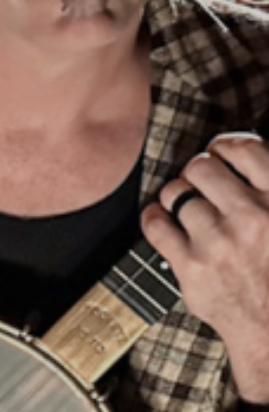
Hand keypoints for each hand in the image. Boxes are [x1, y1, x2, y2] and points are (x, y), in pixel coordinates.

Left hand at [142, 132, 268, 402]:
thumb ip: (267, 192)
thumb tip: (239, 158)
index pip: (243, 149)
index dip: (223, 147)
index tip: (217, 152)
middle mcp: (252, 217)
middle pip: (201, 167)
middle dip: (197, 173)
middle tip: (200, 185)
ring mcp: (218, 241)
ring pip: (175, 193)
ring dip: (176, 197)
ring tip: (186, 210)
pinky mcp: (190, 265)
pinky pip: (154, 222)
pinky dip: (154, 217)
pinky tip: (163, 221)